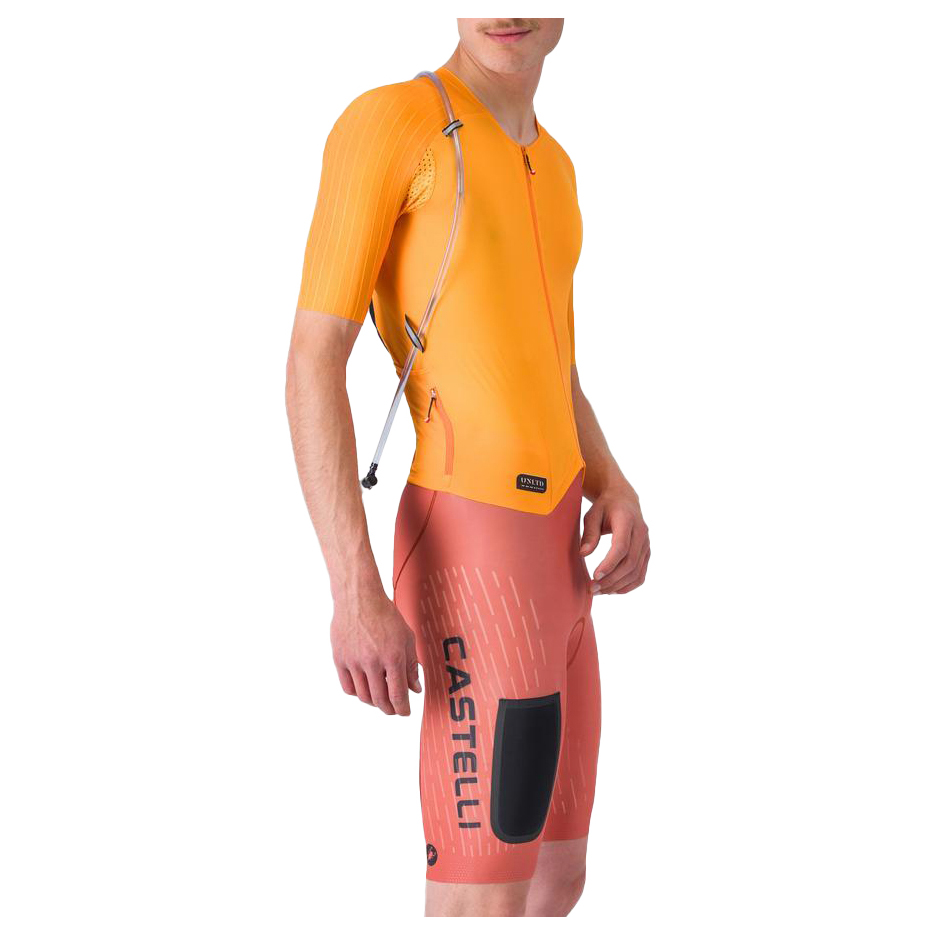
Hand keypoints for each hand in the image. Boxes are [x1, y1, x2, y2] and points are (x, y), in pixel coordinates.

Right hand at [330, 592, 421, 715]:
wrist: (359, 598)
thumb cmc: (385, 616)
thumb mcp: (407, 638)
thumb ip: (411, 665)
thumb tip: (415, 689)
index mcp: (393, 656)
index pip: (397, 694)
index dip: (402, 708)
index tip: (405, 712)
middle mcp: (372, 662)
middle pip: (380, 699)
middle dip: (389, 709)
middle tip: (394, 709)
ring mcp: (353, 661)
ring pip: (363, 696)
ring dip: (374, 702)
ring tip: (380, 698)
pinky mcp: (339, 659)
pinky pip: (348, 687)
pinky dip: (357, 693)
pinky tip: (364, 688)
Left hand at [580, 485, 650, 594]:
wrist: (623, 499)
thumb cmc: (605, 507)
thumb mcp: (592, 514)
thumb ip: (589, 533)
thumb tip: (583, 553)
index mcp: (627, 520)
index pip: (621, 547)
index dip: (609, 564)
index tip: (594, 576)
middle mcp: (641, 533)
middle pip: (630, 563)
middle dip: (611, 579)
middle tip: (593, 589)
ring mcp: (646, 544)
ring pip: (636, 571)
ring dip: (618, 585)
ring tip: (600, 591)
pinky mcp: (646, 552)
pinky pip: (641, 574)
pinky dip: (629, 585)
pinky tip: (614, 590)